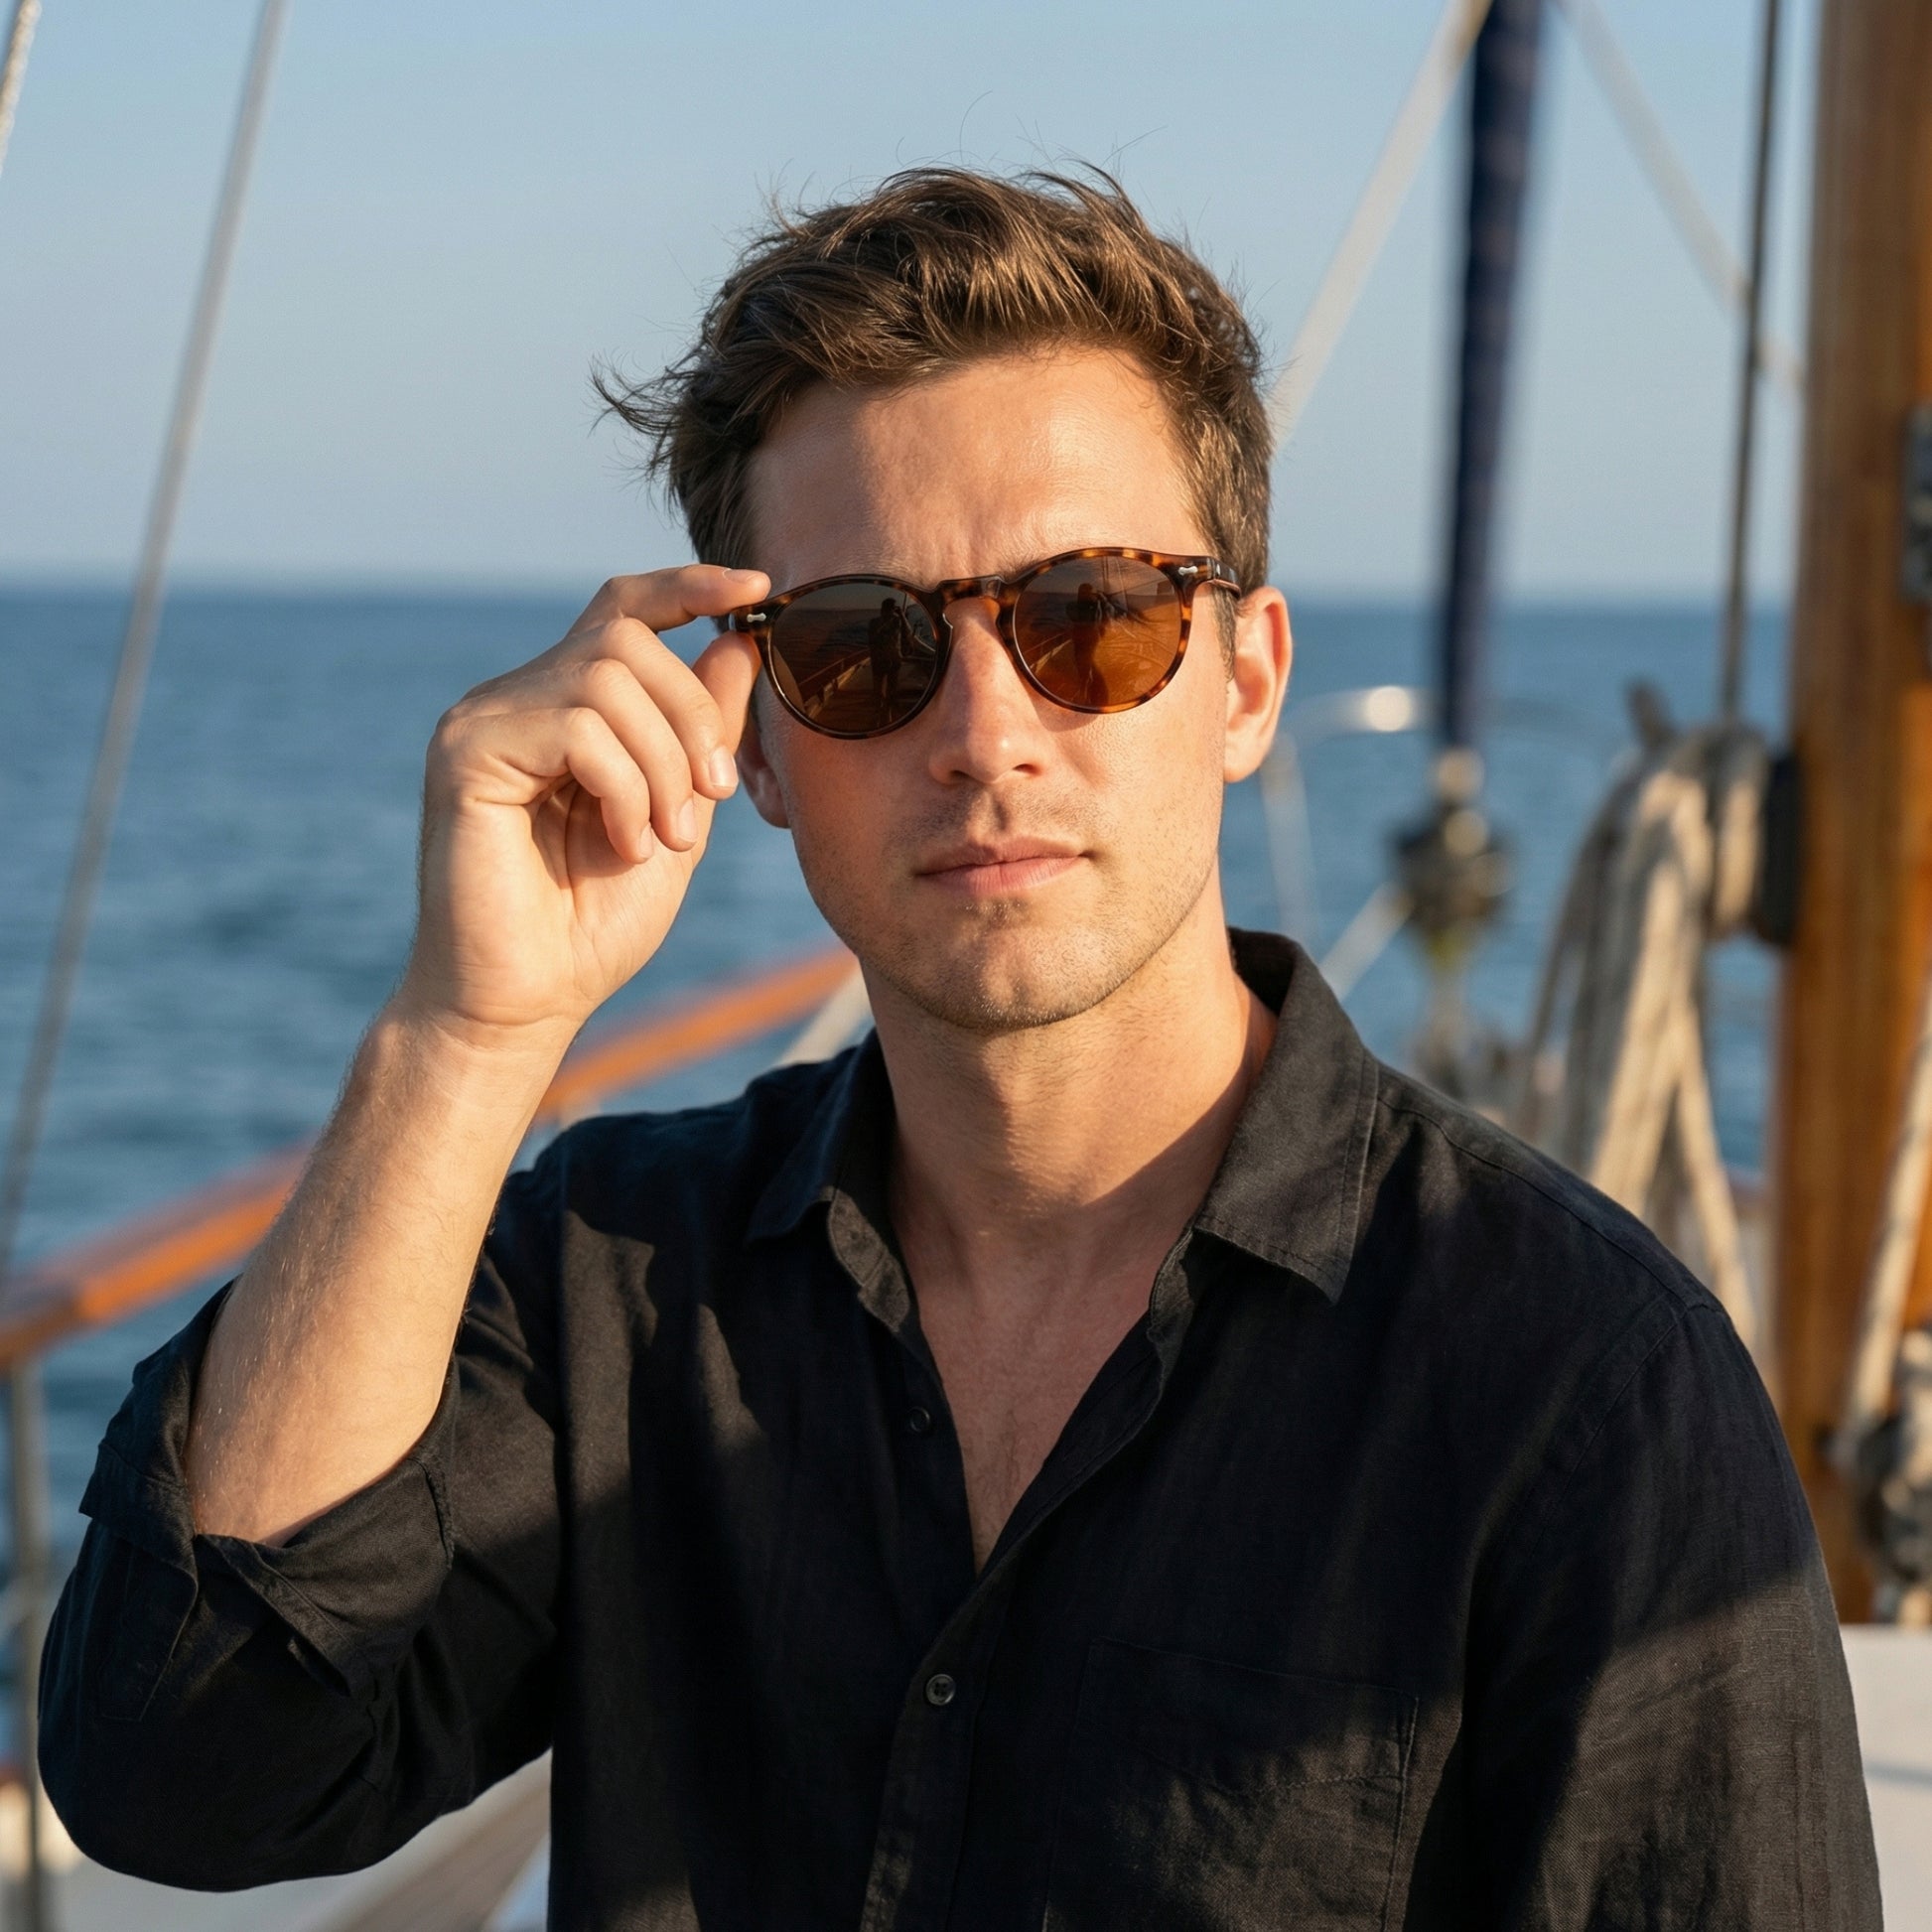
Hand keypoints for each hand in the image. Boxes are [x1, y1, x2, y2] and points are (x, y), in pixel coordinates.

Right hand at [392, 564, 769, 1050]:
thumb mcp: (678, 814)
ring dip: (663, 765)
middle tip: (709, 801)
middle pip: (629, 642)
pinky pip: (576, 727)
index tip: (756, 590)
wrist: (525, 1002)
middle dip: (692, 718)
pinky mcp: (466, 752)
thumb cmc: (593, 923)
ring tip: (663, 839)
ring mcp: (484, 720)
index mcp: (564, 707)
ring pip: (607, 681)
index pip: (624, 611)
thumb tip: (737, 641)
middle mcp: (517, 699)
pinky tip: (623, 845)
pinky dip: (624, 787)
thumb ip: (702, 732)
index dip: (689, 587)